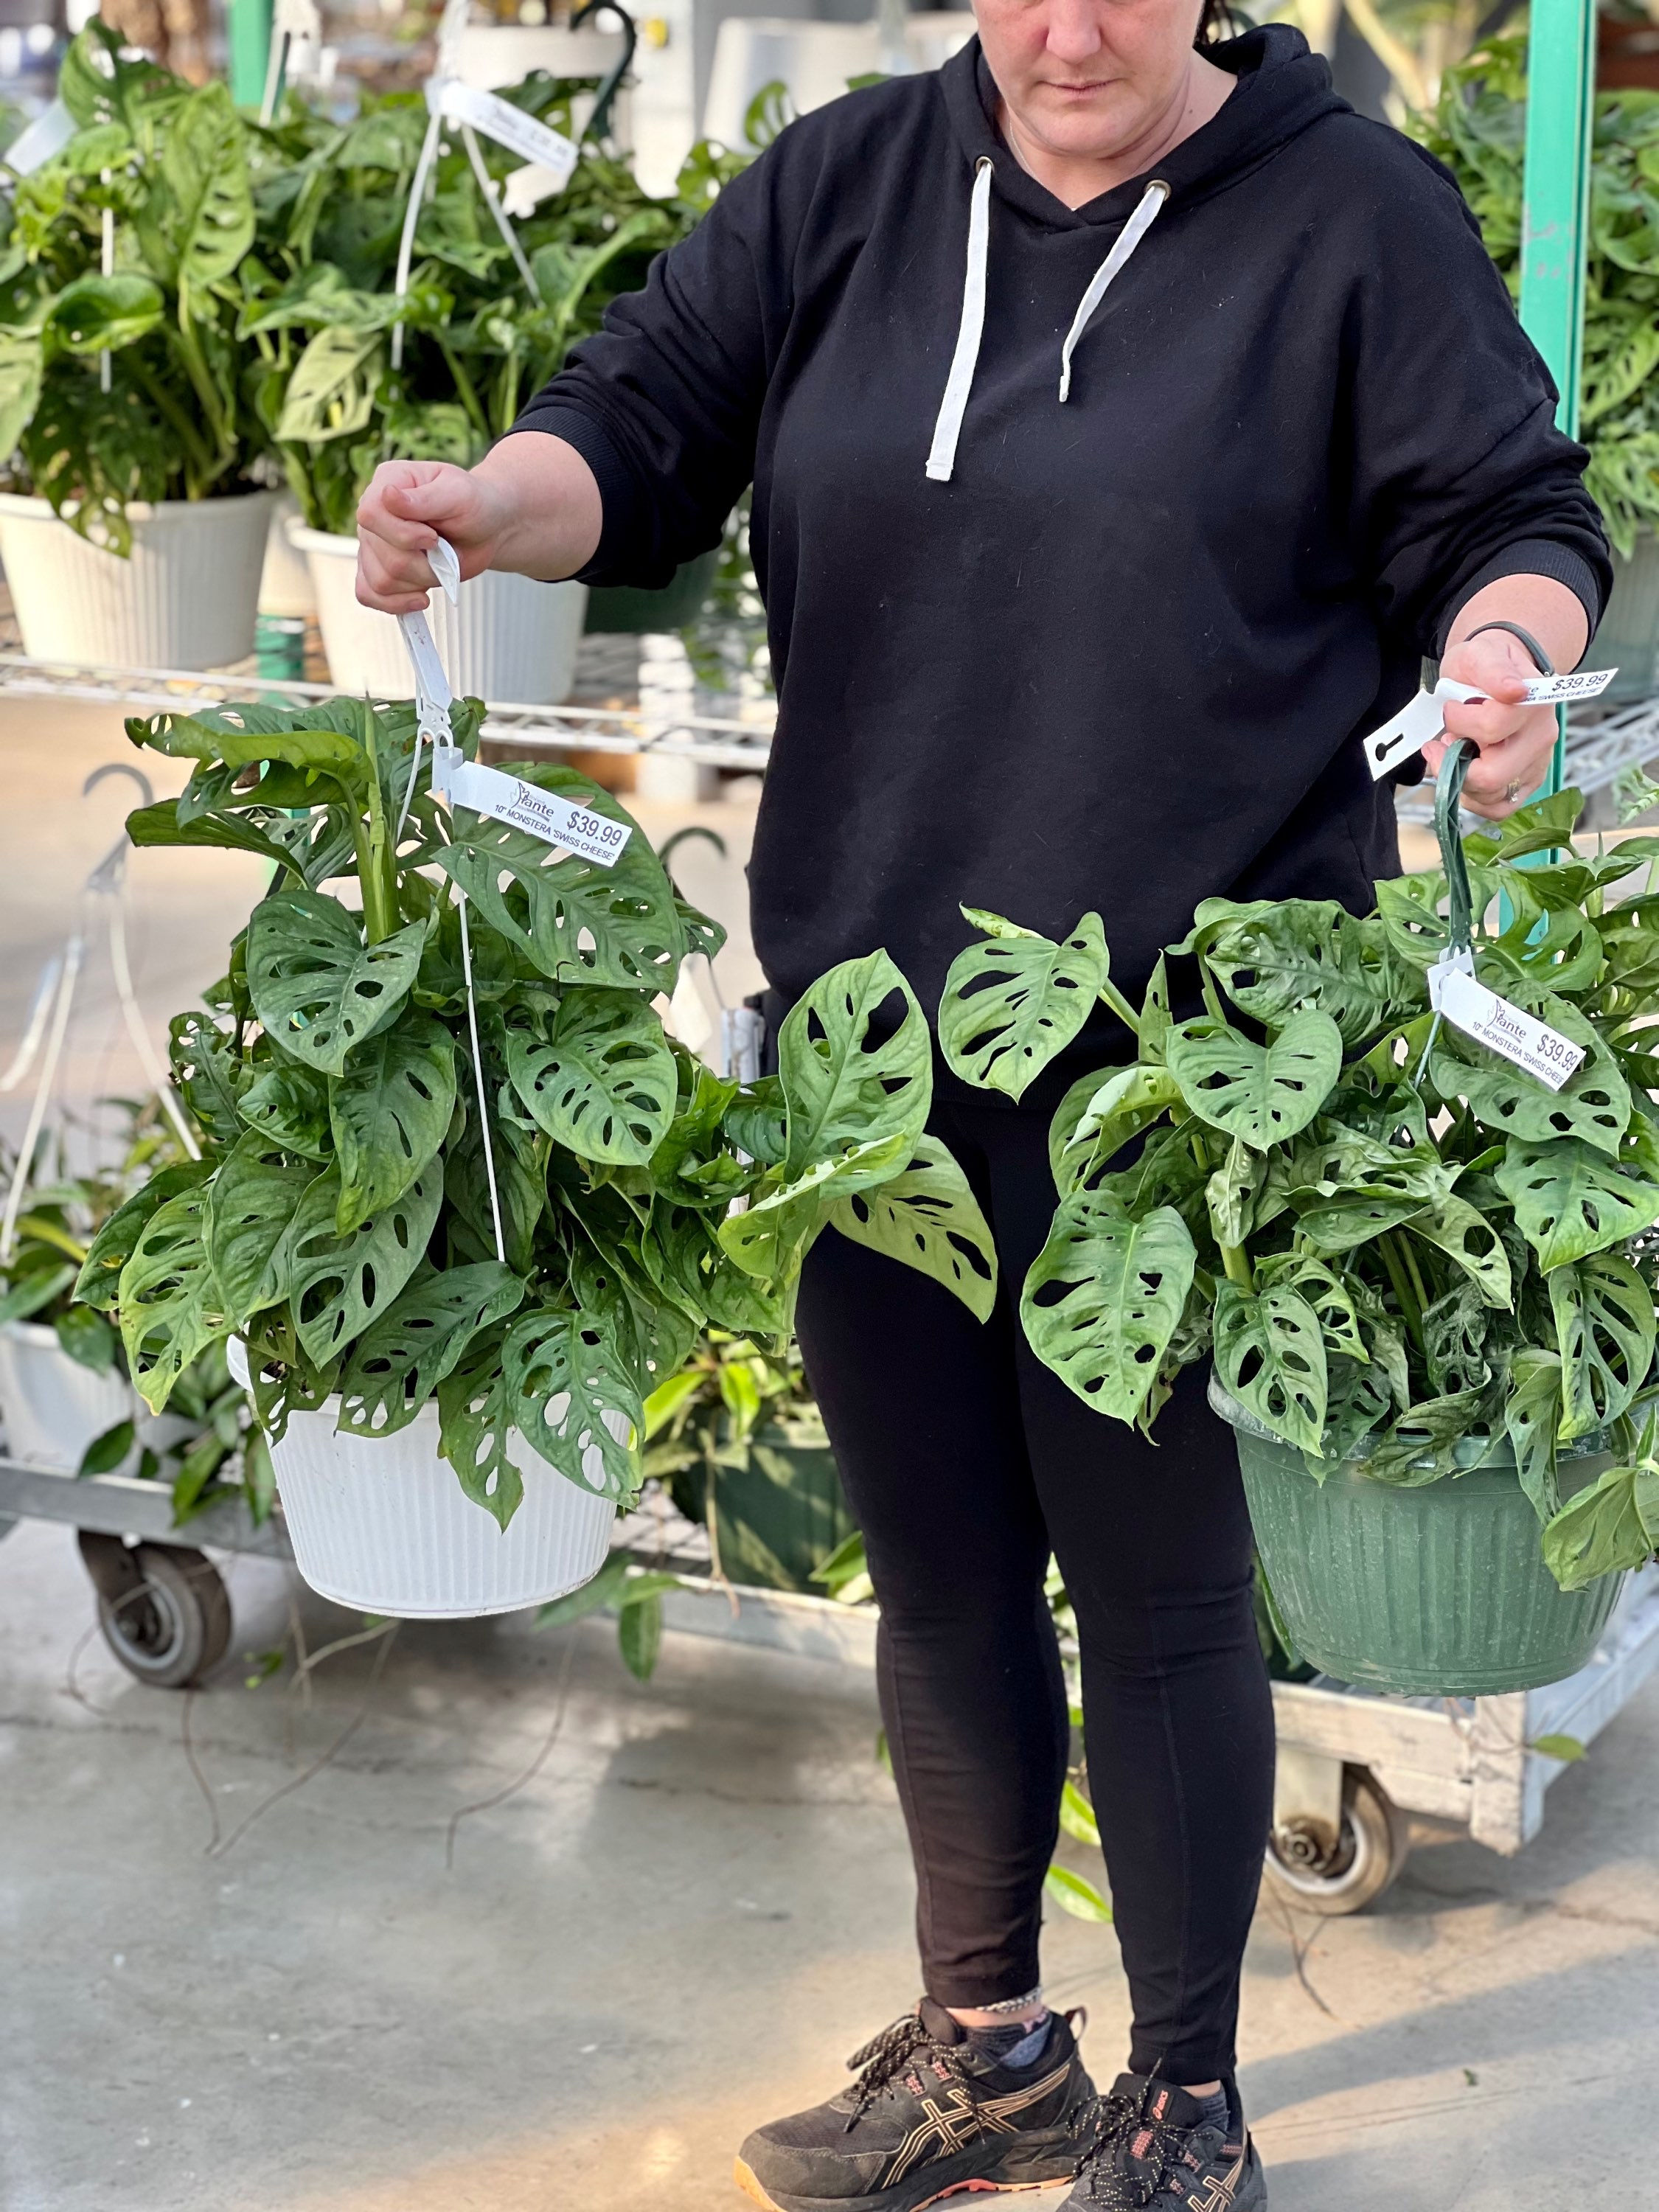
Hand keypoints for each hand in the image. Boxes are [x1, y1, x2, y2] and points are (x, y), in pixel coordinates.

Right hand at [354, 459, 516, 613]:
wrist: (485, 529)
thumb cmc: (474, 505)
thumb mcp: (459, 494)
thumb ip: (426, 498)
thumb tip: (387, 496)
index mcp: (388, 481)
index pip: (371, 514)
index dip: (403, 535)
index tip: (434, 538)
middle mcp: (374, 512)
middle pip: (381, 555)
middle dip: (422, 563)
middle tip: (444, 551)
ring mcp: (372, 543)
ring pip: (380, 581)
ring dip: (419, 582)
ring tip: (438, 566)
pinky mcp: (378, 569)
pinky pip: (369, 595)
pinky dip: (396, 603)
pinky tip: (420, 598)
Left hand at [1424, 627, 1557, 819]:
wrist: (1500, 673)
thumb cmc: (1485, 665)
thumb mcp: (1480, 655)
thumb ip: (1492, 670)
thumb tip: (1513, 691)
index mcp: (1533, 703)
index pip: (1490, 729)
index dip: (1459, 722)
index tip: (1451, 709)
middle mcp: (1541, 736)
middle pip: (1491, 776)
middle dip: (1454, 763)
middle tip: (1444, 742)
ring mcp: (1537, 761)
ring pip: (1493, 796)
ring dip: (1462, 779)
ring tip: (1458, 751)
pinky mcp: (1529, 781)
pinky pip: (1501, 807)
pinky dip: (1475, 799)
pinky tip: (1465, 774)